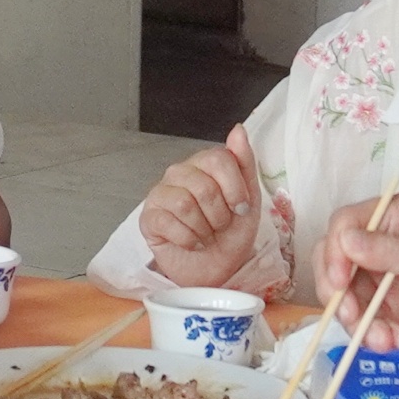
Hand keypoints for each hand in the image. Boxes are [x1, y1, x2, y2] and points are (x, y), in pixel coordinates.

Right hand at [135, 134, 265, 286]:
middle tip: (220, 226)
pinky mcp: (148, 218)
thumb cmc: (231, 233)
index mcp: (203, 163)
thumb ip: (244, 162)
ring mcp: (160, 194)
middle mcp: (179, 173)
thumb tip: (238, 129)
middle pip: (204, 186)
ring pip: (185, 205)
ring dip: (204, 229)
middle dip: (220, 215)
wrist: (216, 269)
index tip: (240, 208)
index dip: (235, 188)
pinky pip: (169, 223)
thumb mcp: (249, 199)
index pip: (219, 158)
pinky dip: (188, 240)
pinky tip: (192, 243)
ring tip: (206, 235)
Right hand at [315, 199, 398, 349]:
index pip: (346, 225)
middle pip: (336, 264)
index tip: (339, 281)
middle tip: (352, 317)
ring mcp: (388, 280)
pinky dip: (372, 336)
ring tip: (384, 339)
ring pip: (347, 299)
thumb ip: (396, 253)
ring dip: (357, 322)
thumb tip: (347, 241)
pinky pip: (366, 323)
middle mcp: (386, 245)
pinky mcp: (393, 311)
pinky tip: (394, 342)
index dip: (334, 252)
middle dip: (339, 294)